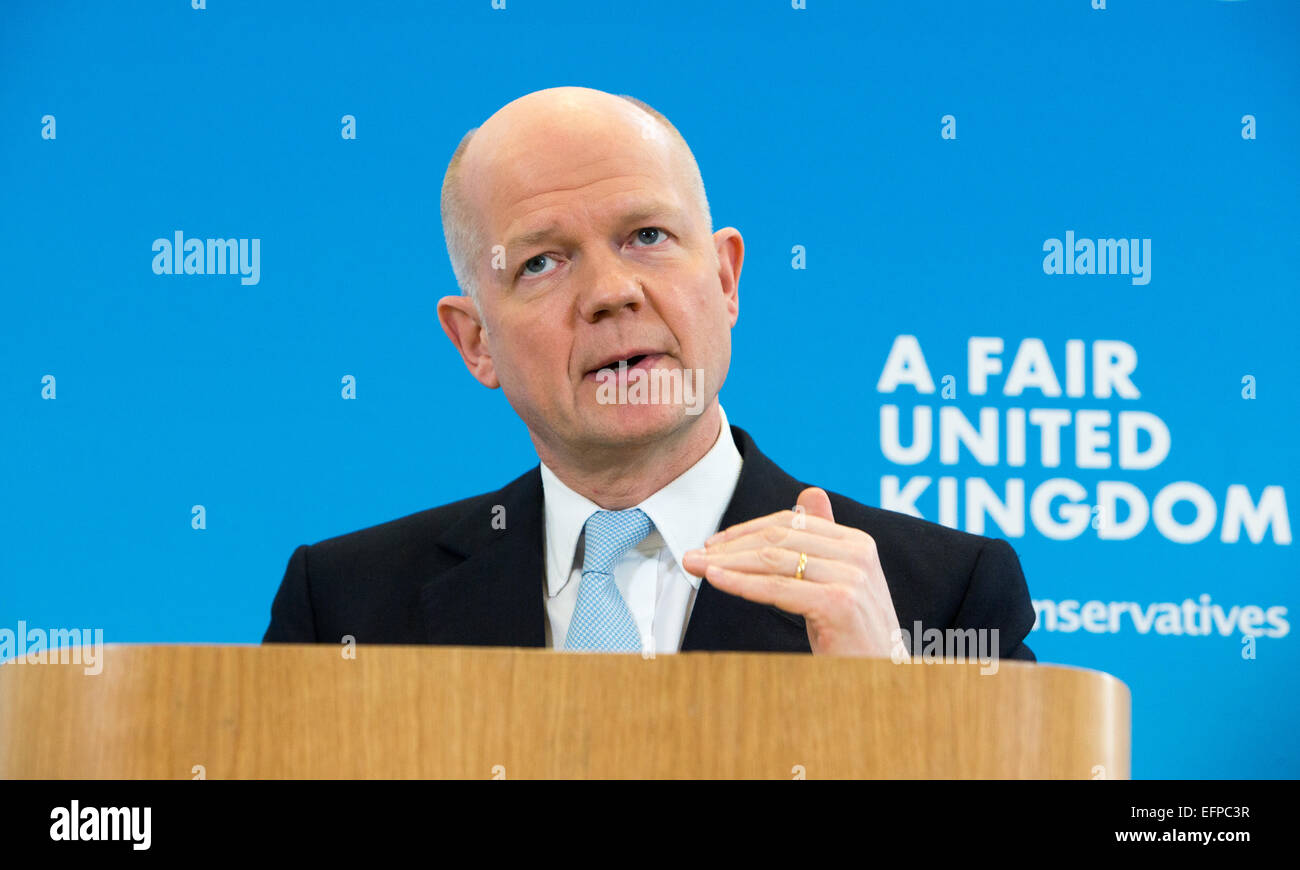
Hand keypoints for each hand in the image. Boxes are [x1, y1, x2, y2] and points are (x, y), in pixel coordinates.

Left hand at [682, 487, 901, 656]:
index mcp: (857, 543)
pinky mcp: (838, 603)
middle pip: (779, 539)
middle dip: (730, 546)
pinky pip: (777, 588)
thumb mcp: (838, 582)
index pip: (791, 523)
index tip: (714, 543)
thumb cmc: (853, 636)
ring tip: (697, 566)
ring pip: (773, 561)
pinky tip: (716, 580)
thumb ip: (823, 541)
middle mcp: (858, 553)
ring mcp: (850, 577)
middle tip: (694, 555)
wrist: (879, 679)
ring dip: (727, 562)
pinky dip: (741, 583)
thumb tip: (809, 493)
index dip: (746, 530)